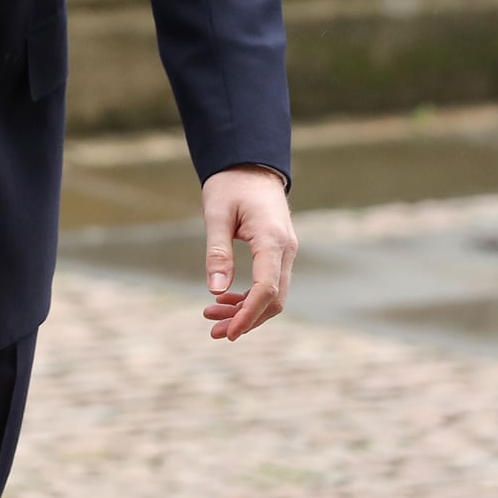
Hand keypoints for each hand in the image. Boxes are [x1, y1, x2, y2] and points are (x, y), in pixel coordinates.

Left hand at [200, 165, 296, 340]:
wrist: (250, 165)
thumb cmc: (230, 185)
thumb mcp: (216, 214)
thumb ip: (217, 251)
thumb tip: (215, 290)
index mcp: (272, 240)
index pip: (267, 289)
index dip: (248, 314)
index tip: (228, 332)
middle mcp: (285, 250)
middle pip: (273, 299)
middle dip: (245, 319)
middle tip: (213, 331)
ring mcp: (285, 252)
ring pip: (272, 294)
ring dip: (245, 310)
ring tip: (212, 318)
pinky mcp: (278, 253)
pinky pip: (269, 283)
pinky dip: (249, 296)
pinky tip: (224, 300)